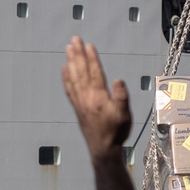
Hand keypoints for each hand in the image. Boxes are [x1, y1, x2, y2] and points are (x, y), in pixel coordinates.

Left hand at [62, 37, 131, 161]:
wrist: (103, 149)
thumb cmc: (116, 132)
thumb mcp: (125, 115)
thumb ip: (122, 97)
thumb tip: (119, 80)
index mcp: (98, 97)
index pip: (94, 73)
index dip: (92, 58)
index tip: (88, 45)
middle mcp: (86, 97)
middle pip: (81, 71)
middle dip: (78, 54)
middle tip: (74, 39)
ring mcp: (80, 102)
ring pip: (73, 77)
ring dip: (71, 62)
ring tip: (68, 48)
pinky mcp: (77, 108)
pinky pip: (69, 88)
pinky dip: (66, 77)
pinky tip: (64, 69)